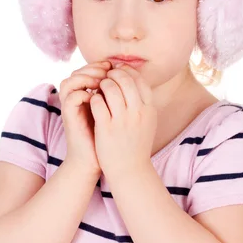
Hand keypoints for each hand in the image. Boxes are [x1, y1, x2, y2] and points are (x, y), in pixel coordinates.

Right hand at [59, 60, 111, 173]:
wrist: (96, 160)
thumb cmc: (110, 139)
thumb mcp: (117, 113)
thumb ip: (120, 96)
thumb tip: (134, 78)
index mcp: (86, 95)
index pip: (89, 70)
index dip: (101, 65)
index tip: (117, 66)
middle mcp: (75, 98)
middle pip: (78, 71)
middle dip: (94, 67)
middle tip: (109, 70)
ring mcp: (70, 107)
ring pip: (70, 80)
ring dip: (87, 77)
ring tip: (103, 81)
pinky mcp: (68, 117)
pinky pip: (71, 97)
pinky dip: (84, 93)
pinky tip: (97, 96)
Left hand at [89, 63, 156, 177]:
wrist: (130, 170)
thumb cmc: (136, 145)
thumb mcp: (147, 122)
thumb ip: (143, 103)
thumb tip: (135, 80)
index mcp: (149, 109)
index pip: (139, 80)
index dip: (127, 72)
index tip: (118, 71)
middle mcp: (138, 113)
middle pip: (125, 80)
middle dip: (113, 74)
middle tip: (106, 77)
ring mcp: (122, 120)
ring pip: (110, 88)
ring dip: (102, 84)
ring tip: (99, 88)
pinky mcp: (106, 128)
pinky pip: (98, 102)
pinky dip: (94, 98)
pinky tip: (93, 101)